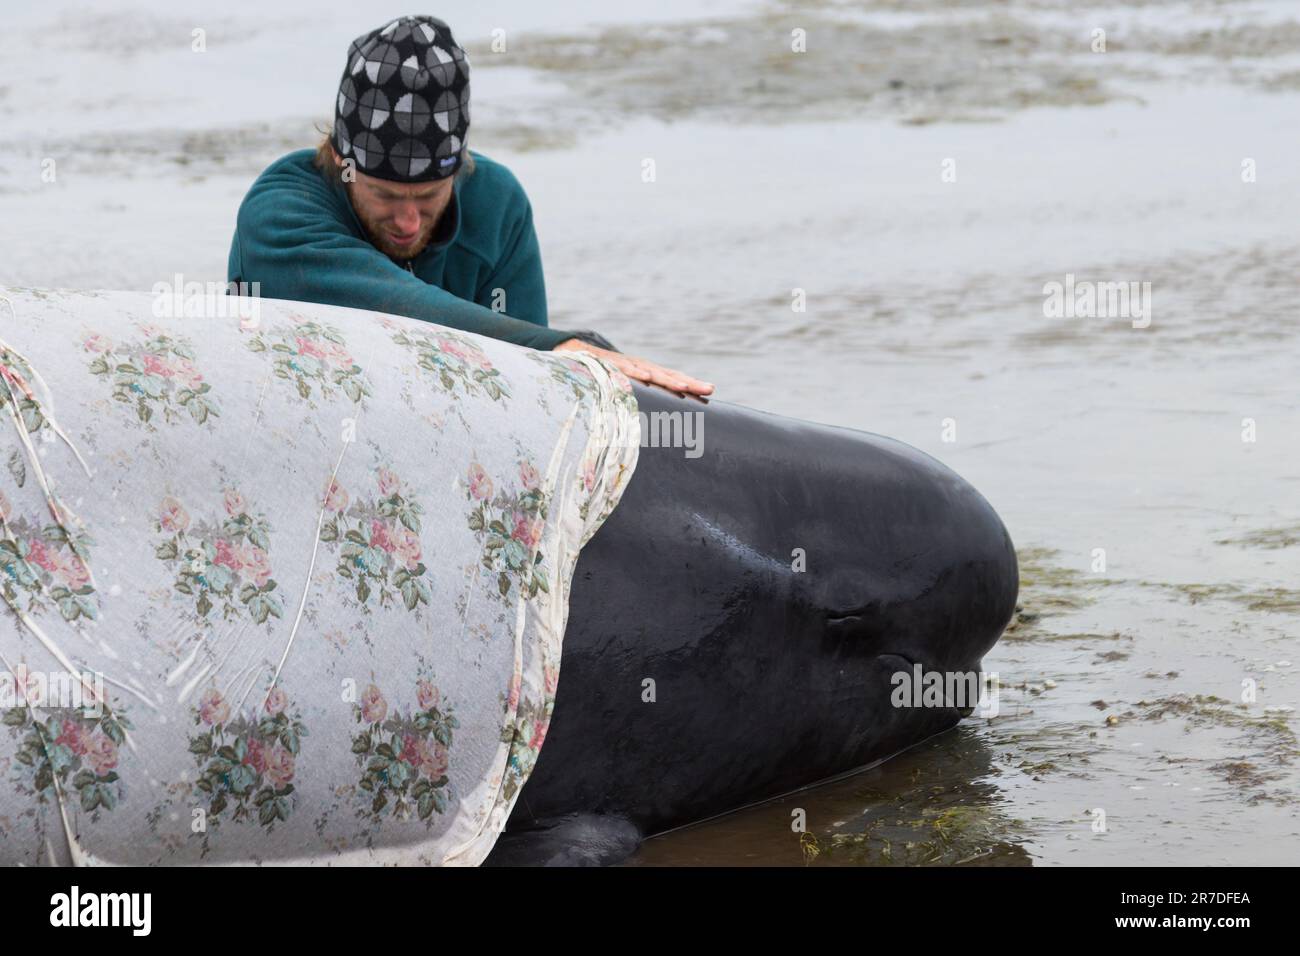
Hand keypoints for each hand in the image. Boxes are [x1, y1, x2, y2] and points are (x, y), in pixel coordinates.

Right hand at [553, 339, 713, 397]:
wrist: (573, 352)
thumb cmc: (600, 375)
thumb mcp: (622, 389)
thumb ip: (636, 401)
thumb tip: (650, 427)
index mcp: (645, 373)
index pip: (671, 378)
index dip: (690, 384)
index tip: (711, 391)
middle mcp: (638, 366)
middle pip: (667, 374)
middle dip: (687, 381)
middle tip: (708, 388)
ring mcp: (623, 364)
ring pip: (649, 370)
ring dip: (667, 377)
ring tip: (684, 385)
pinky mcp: (606, 363)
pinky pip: (621, 368)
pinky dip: (634, 371)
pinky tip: (646, 375)